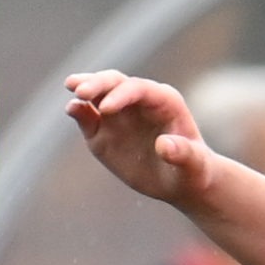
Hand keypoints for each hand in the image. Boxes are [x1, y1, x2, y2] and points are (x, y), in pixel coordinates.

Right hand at [64, 69, 217, 208]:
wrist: (181, 182)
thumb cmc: (193, 171)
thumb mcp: (194, 166)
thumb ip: (183, 154)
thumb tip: (164, 145)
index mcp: (164, 101)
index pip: (139, 89)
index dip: (122, 94)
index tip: (106, 108)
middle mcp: (139, 102)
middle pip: (116, 83)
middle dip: (98, 84)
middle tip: (80, 90)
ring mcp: (120, 115)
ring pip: (99, 93)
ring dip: (84, 88)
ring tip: (71, 87)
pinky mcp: (104, 131)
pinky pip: (88, 117)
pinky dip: (78, 111)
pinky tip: (71, 109)